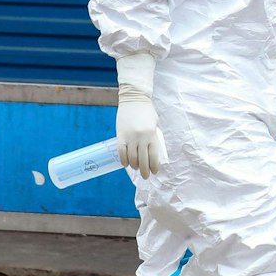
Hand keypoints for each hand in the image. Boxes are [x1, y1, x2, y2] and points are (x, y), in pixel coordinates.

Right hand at [113, 53, 165, 177]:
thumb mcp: (155, 124)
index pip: (154, 156)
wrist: (134, 99)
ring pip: (132, 157)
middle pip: (143, 160)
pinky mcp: (121, 135)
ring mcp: (130, 137)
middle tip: (145, 176)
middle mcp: (142, 138)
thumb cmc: (147, 112)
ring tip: (136, 168)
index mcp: (152, 135)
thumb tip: (153, 151)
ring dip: (134, 166)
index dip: (154, 166)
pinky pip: (121, 151)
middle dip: (144, 171)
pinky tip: (126, 164)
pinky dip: (124, 160)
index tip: (154, 172)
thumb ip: (154, 137)